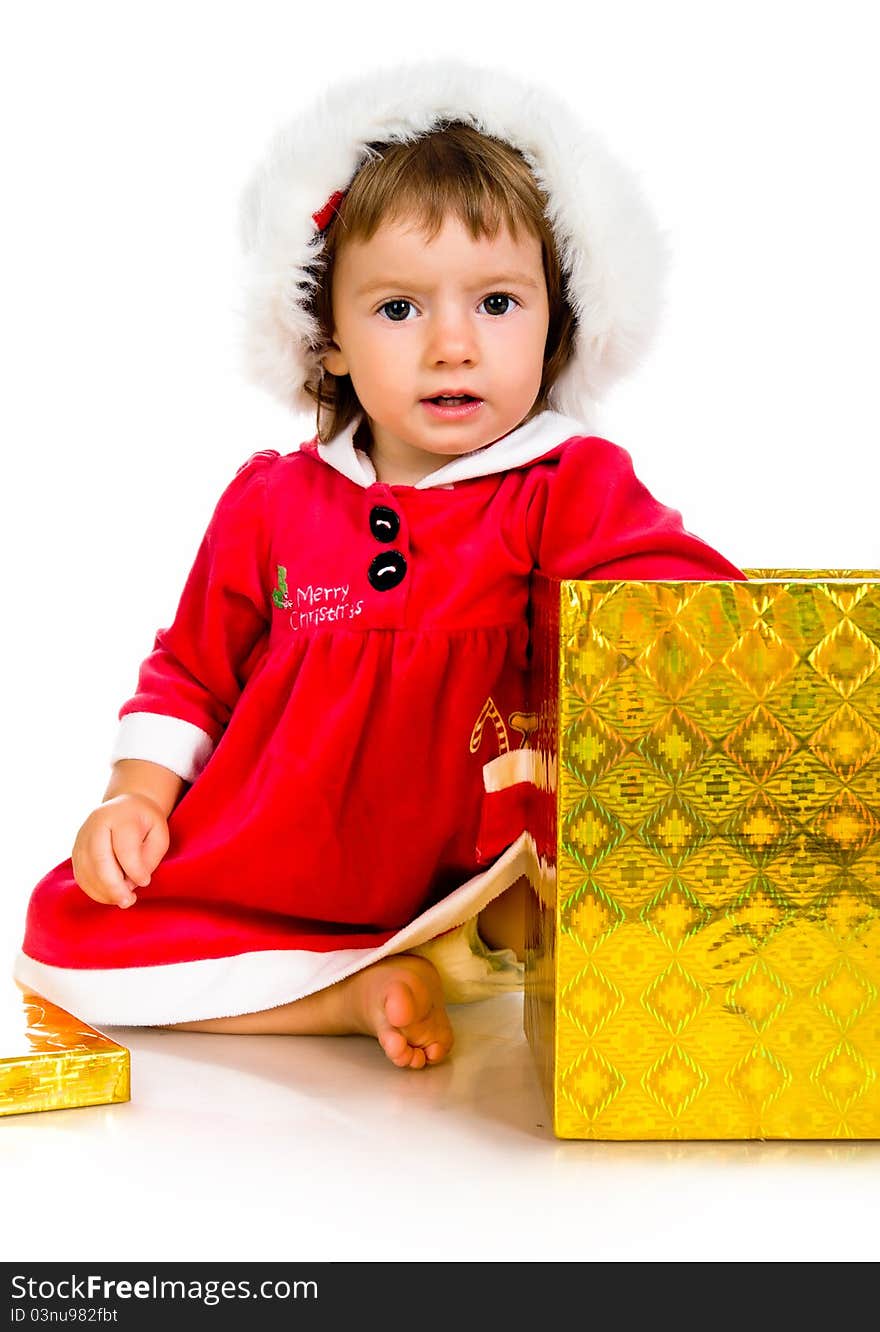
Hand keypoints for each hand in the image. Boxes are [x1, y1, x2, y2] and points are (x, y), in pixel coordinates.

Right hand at [71, 794, 170, 908]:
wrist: (125, 808)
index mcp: (120, 815)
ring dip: (104, 891)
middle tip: (128, 901)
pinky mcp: (75, 851)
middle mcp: (95, 824)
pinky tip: (111, 896)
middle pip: (99, 859)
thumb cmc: (146, 824)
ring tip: (123, 900)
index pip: (124, 847)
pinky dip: (95, 891)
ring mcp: (82, 837)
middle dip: (114, 886)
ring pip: (87, 870)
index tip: (146, 882)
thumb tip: (131, 882)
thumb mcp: (159, 834)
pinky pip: (81, 876)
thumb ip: (150, 858)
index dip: (134, 869)